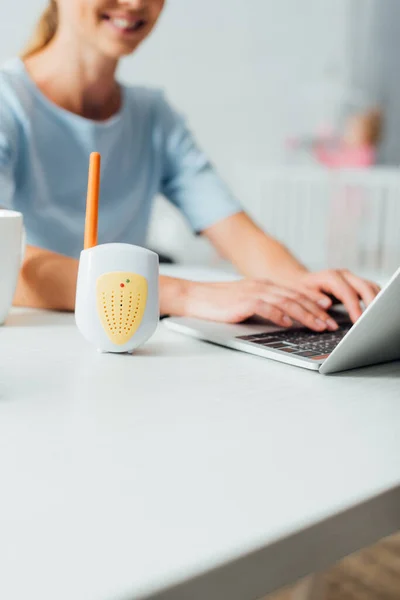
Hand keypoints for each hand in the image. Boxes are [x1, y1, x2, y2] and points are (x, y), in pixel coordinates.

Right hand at [184, 279, 340, 330]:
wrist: (195, 297)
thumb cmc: (219, 303)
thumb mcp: (247, 302)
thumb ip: (266, 307)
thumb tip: (286, 319)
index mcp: (265, 286)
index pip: (296, 294)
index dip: (315, 304)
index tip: (329, 314)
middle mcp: (263, 286)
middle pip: (297, 298)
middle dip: (317, 311)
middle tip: (332, 323)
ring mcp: (253, 292)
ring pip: (287, 302)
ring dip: (306, 315)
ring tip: (319, 325)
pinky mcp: (243, 301)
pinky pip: (266, 307)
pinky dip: (280, 315)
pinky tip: (289, 323)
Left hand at [294, 269, 380, 322]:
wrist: (301, 282)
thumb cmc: (301, 289)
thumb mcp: (302, 294)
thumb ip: (314, 299)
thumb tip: (327, 305)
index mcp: (330, 276)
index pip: (347, 292)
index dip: (355, 307)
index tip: (358, 321)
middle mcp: (344, 275)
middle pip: (364, 287)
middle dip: (371, 304)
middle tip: (373, 321)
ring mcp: (351, 278)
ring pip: (371, 287)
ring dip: (376, 301)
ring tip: (376, 318)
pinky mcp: (356, 284)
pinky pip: (370, 290)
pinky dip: (375, 300)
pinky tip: (375, 312)